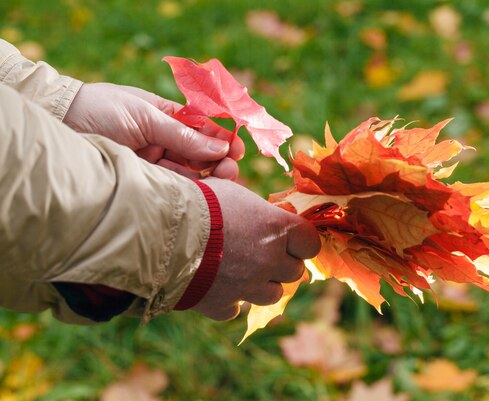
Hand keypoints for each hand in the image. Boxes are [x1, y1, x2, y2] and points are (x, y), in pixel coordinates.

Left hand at [63, 82, 244, 179]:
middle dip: (219, 159)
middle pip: (200, 151)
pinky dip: (189, 187)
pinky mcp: (144, 180)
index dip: (222, 136)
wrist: (59, 124)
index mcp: (166, 115)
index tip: (239, 148)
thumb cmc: (99, 109)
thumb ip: (182, 134)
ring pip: (189, 170)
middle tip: (231, 169)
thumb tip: (220, 146)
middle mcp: (163, 139)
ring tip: (223, 179)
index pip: (202, 127)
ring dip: (208, 175)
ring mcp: (154, 160)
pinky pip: (172, 184)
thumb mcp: (145, 116)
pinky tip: (203, 190)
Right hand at [191, 178, 320, 320]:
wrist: (162, 232)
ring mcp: (249, 287)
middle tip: (263, 252)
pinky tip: (217, 284)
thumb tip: (268, 219)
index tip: (292, 238)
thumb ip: (259, 213)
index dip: (302, 242)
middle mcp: (270, 261)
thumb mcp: (235, 194)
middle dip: (282, 263)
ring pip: (273, 294)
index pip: (311, 243)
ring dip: (262, 284)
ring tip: (243, 269)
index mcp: (278, 229)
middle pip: (295, 271)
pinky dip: (230, 299)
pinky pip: (237, 308)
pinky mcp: (224, 304)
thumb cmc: (200, 202)